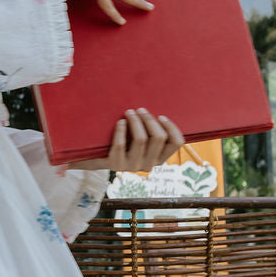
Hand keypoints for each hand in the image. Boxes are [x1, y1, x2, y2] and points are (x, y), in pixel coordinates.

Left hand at [69, 109, 183, 171]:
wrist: (99, 156)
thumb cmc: (124, 140)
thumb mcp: (142, 138)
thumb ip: (153, 130)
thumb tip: (161, 111)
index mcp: (159, 158)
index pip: (177, 143)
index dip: (171, 127)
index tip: (160, 116)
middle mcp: (148, 165)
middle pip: (158, 137)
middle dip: (149, 119)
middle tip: (140, 109)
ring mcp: (132, 167)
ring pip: (141, 139)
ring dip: (135, 121)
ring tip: (129, 112)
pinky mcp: (116, 165)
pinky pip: (122, 144)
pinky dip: (121, 129)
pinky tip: (120, 122)